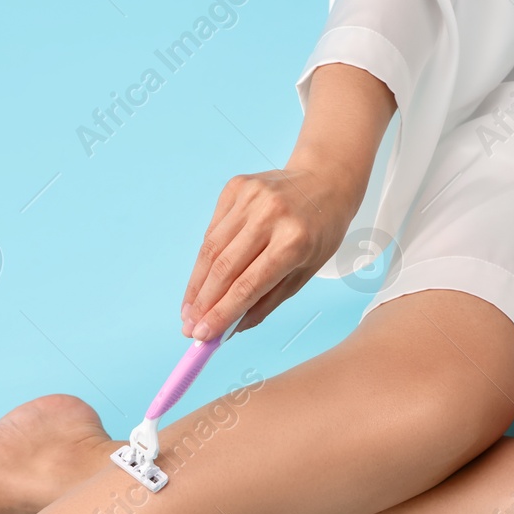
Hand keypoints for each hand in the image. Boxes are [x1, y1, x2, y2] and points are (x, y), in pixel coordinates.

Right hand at [179, 63, 395, 340]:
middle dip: (203, 303)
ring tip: (188, 311)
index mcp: (294, 241)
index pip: (248, 285)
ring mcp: (250, 198)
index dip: (221, 313)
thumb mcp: (305, 271)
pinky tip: (199, 281)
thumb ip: (268, 301)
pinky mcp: (236, 187)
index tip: (202, 335)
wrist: (325, 178)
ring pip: (211, 249)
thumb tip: (232, 328)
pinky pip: (213, 230)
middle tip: (189, 328)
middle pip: (224, 268)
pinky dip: (204, 259)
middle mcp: (270, 216)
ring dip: (197, 285)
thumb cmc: (320, 231)